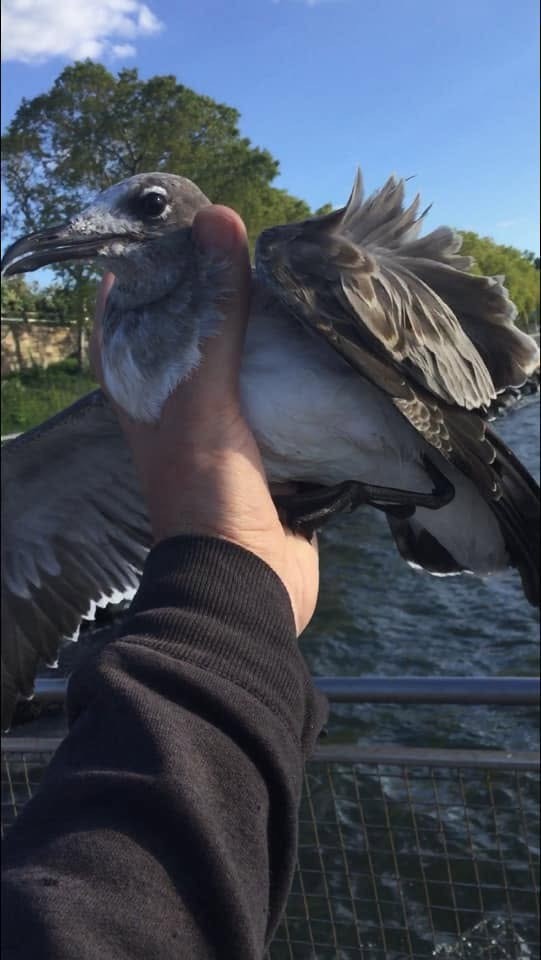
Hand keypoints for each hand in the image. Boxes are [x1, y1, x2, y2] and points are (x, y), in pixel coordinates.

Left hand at [91, 205, 318, 634]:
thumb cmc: (208, 493)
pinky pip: (287, 395)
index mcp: (145, 388)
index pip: (131, 306)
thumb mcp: (204, 398)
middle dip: (228, 288)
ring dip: (273, 328)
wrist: (248, 585)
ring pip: (247, 359)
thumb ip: (214, 316)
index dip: (155, 263)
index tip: (196, 222)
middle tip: (267, 243)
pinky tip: (333, 339)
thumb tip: (221, 218)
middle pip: (197, 327)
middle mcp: (182, 401)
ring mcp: (229, 425)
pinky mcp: (273, 447)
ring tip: (306, 278)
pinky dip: (305, 370)